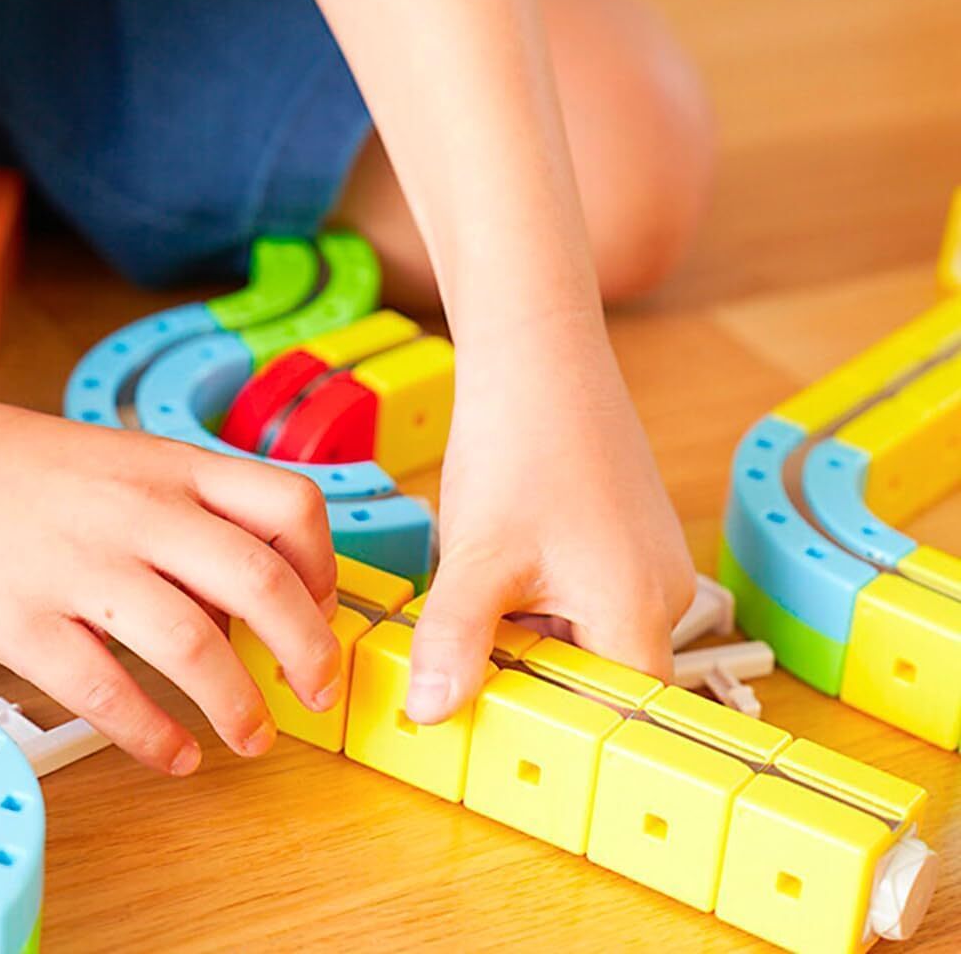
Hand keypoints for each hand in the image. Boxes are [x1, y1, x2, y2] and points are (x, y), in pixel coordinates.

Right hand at [0, 391, 339, 773]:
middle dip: (308, 650)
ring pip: (191, 645)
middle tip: (319, 692)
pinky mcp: (23, 620)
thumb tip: (261, 615)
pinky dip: (152, 735)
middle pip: (259, 581)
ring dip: (238, 706)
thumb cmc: (58, 475)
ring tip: (255, 738)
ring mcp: (83, 566)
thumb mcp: (147, 473)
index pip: (291, 505)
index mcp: (182, 470)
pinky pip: (102, 691)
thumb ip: (207, 530)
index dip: (325, 566)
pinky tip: (177, 755)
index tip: (325, 610)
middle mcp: (144, 514)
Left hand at [406, 313, 694, 722]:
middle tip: (472, 685)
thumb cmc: (522, 445)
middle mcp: (661, 593)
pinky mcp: (624, 537)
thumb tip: (431, 713)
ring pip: (589, 637)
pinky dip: (542, 606)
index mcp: (640, 610)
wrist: (539, 353)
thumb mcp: (478, 556)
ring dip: (533, 642)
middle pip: (602, 679)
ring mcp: (645, 561)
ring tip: (479, 624)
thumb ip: (456, 640)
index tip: (502, 740)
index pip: (616, 716)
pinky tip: (498, 582)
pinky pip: (588, 598)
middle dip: (536, 686)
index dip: (560, 735)